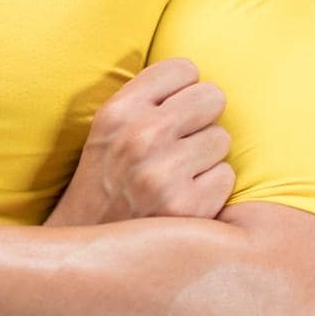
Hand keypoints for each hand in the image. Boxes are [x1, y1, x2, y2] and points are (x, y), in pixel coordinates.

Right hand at [44, 58, 234, 226]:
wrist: (88, 247)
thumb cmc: (107, 181)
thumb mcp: (108, 130)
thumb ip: (146, 98)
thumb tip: (199, 73)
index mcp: (118, 112)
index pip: (184, 68)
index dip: (183, 90)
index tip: (171, 109)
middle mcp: (140, 137)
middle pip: (212, 97)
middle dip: (201, 119)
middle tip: (179, 143)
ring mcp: (165, 174)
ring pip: (222, 138)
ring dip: (206, 157)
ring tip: (176, 174)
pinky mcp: (189, 207)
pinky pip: (226, 176)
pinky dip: (211, 189)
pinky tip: (184, 199)